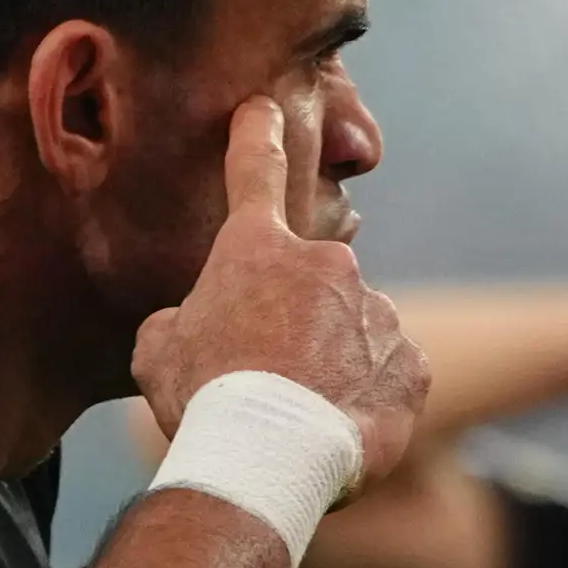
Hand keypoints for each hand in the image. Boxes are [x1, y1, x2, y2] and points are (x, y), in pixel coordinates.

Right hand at [133, 102, 434, 484]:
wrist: (267, 458)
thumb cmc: (202, 399)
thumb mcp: (157, 350)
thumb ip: (182, 320)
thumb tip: (194, 326)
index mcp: (257, 249)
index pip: (255, 172)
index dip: (257, 137)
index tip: (265, 108)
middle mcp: (326, 265)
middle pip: (311, 280)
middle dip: (293, 316)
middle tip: (264, 372)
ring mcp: (376, 312)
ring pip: (354, 328)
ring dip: (332, 359)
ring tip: (299, 411)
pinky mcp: (410, 363)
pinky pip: (389, 371)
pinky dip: (367, 395)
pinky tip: (336, 426)